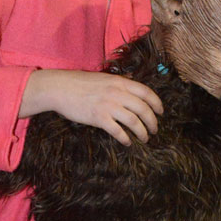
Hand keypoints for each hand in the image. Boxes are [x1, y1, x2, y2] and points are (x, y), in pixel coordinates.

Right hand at [19, 69, 163, 145]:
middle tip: (154, 130)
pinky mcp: (98, 117)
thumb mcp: (104, 77)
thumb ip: (119, 81)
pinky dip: (125, 138)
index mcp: (120, 82)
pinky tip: (127, 142)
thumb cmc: (79, 83)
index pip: (146, 92)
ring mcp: (108, 105)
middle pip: (144, 109)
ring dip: (142, 132)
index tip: (161, 112)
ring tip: (144, 138)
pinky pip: (118, 131)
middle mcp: (117, 93)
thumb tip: (132, 80)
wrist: (59, 88)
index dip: (157, 104)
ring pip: (134, 121)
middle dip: (152, 122)